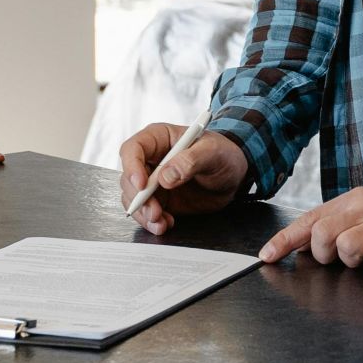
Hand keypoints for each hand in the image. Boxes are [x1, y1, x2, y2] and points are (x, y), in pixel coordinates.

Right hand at [119, 121, 249, 234]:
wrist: (233, 175)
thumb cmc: (223, 154)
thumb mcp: (213, 152)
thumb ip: (191, 160)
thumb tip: (166, 176)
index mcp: (159, 138)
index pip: (133, 149)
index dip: (132, 167)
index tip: (142, 185)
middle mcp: (151, 159)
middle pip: (129, 178)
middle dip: (138, 198)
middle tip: (155, 212)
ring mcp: (153, 180)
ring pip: (133, 198)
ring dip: (143, 214)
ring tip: (161, 222)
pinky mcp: (159, 199)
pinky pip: (145, 212)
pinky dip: (152, 221)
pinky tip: (166, 224)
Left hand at [257, 186, 362, 271]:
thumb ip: (337, 221)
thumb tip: (302, 242)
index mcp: (353, 200)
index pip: (310, 219)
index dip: (285, 240)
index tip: (266, 256)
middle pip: (322, 234)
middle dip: (323, 253)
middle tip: (340, 258)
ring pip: (346, 247)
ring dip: (351, 261)